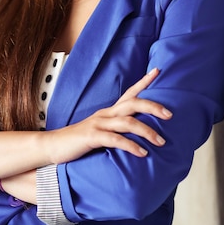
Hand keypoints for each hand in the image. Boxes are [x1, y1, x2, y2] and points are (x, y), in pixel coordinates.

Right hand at [42, 68, 171, 163]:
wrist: (54, 146)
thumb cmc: (80, 140)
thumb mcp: (100, 131)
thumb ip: (116, 129)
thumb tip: (136, 134)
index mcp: (109, 112)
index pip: (129, 92)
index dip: (143, 81)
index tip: (158, 71)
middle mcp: (105, 114)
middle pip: (132, 103)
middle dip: (152, 106)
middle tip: (170, 114)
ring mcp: (98, 124)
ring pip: (127, 122)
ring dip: (146, 131)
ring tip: (160, 141)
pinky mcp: (92, 137)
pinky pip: (115, 140)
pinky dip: (130, 146)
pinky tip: (142, 153)